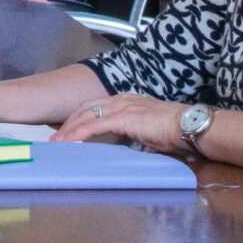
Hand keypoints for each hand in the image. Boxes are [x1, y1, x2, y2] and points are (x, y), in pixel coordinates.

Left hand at [53, 92, 190, 155]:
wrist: (185, 125)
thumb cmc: (171, 130)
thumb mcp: (145, 129)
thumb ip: (130, 131)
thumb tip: (121, 142)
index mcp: (126, 100)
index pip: (94, 106)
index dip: (79, 118)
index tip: (68, 130)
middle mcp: (121, 100)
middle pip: (85, 108)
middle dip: (69, 123)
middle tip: (57, 137)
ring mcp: (121, 107)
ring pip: (86, 115)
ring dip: (70, 129)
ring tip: (59, 142)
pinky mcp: (123, 118)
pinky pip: (95, 125)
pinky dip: (80, 133)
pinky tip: (72, 141)